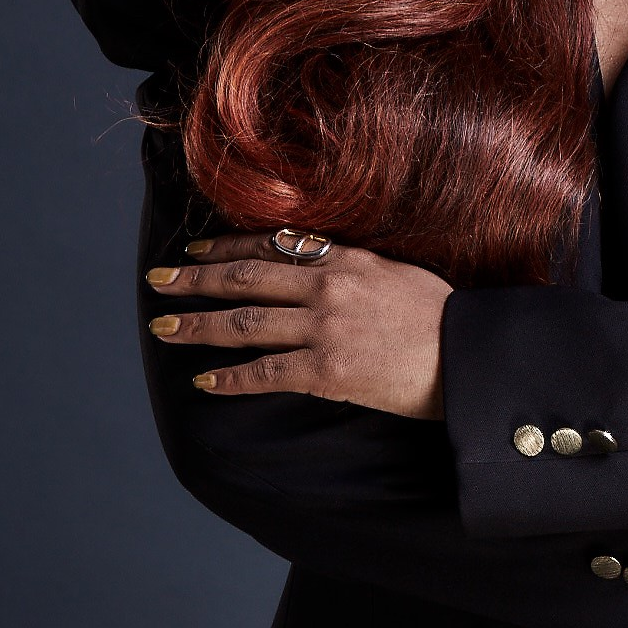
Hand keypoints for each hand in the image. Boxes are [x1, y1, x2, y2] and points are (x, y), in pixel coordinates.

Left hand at [145, 232, 451, 418]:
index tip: (195, 251)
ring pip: (244, 323)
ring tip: (165, 328)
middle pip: (245, 278)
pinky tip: (205, 381)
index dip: (226, 247)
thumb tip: (322, 266)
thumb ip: (355, 267)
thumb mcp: (398, 273)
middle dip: (195, 280)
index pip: (271, 245)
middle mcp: (328, 287)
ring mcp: (324, 328)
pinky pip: (266, 373)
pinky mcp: (328, 370)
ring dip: (198, 325)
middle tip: (158, 281)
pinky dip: (231, 378)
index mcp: (346, 258)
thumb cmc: (444, 318)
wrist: (469, 358)